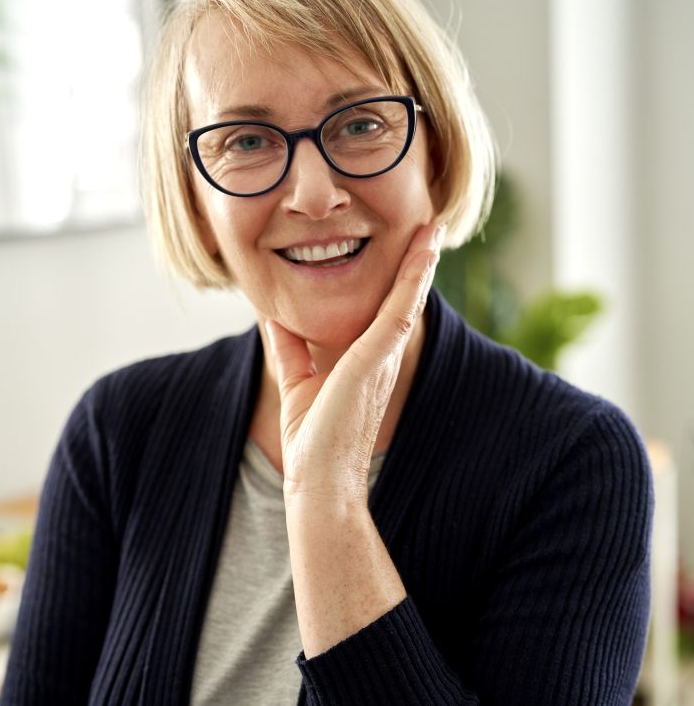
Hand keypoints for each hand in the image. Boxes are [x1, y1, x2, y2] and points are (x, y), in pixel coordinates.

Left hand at [265, 221, 441, 505]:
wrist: (319, 480)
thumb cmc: (311, 441)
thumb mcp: (295, 379)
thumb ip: (288, 346)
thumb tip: (272, 316)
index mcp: (365, 362)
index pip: (383, 310)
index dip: (395, 279)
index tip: (404, 248)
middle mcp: (382, 356)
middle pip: (403, 299)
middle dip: (417, 262)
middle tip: (429, 226)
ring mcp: (383, 356)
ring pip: (408, 297)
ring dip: (421, 259)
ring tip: (433, 225)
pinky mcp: (376, 358)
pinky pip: (402, 308)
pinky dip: (414, 276)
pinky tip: (424, 249)